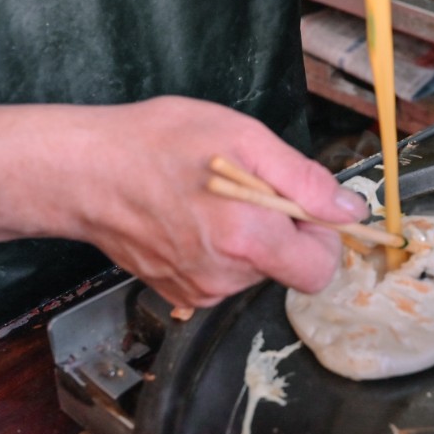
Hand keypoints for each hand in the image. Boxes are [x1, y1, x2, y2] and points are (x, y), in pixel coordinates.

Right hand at [0, 96, 367, 309]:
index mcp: (248, 239)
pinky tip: (192, 218)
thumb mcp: (244, 137)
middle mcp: (226, 277)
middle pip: (288, 266)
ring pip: (256, 269)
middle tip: (245, 188)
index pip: (320, 270)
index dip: (320, 235)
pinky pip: (224, 276)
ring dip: (248, 237)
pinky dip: (220, 249)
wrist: (84, 173)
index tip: (298, 205)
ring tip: (211, 199)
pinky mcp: (178, 295)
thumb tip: (349, 210)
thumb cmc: (159, 144)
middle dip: (280, 229)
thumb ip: (303, 180)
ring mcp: (199, 292)